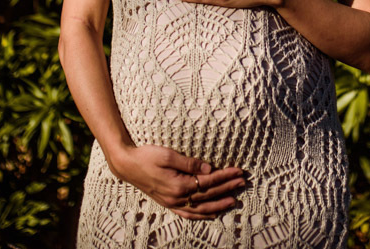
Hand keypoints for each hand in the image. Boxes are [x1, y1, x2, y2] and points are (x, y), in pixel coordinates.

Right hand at [108, 144, 246, 219]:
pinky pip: (188, 214)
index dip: (225, 176)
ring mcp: (172, 203)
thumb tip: (209, 168)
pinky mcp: (168, 203)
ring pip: (201, 208)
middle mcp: (177, 198)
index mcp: (179, 185)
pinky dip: (202, 214)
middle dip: (227, 189)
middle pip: (208, 194)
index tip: (238, 171)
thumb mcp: (168, 155)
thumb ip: (189, 163)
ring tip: (234, 200)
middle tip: (242, 183)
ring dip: (219, 204)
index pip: (208, 181)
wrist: (127, 165)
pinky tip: (212, 213)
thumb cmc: (147, 156)